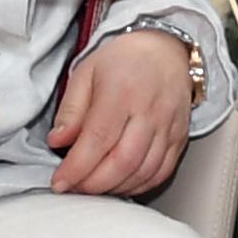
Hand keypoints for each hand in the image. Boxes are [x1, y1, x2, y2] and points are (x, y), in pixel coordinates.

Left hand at [48, 27, 196, 195]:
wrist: (165, 49)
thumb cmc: (123, 60)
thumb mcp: (86, 73)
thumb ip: (70, 110)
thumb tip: (58, 142)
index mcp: (121, 91)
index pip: (97, 140)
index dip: (77, 168)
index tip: (60, 181)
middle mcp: (149, 110)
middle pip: (122, 161)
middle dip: (93, 184)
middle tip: (74, 188)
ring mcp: (168, 126)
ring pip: (143, 171)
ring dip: (115, 188)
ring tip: (94, 187)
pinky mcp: (180, 137)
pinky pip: (162, 172)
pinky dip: (139, 185)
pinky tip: (121, 184)